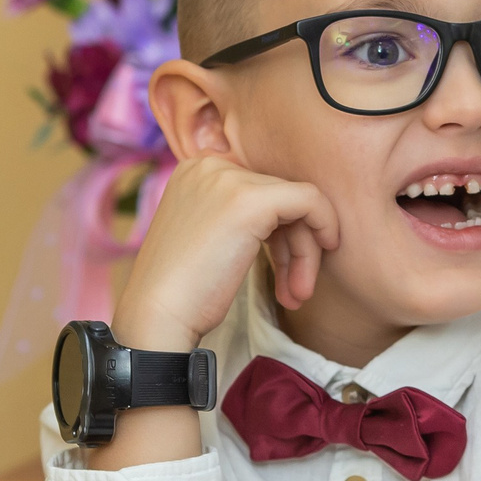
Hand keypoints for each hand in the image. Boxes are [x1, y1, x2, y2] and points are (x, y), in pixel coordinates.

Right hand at [111, 153, 338, 355]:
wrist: (157, 315)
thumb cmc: (182, 291)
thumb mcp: (208, 237)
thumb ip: (239, 218)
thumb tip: (294, 218)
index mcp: (196, 171)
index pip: (259, 189)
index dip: (279, 231)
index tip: (284, 271)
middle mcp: (210, 165)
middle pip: (279, 196)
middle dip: (295, 245)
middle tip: (295, 290)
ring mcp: (229, 180)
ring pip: (296, 202)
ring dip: (304, 252)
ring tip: (297, 295)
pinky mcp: (250, 201)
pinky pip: (309, 201)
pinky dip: (323, 229)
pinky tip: (310, 273)